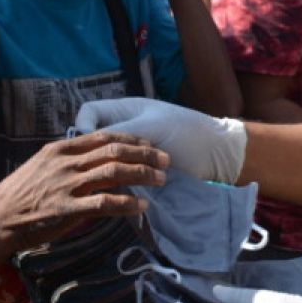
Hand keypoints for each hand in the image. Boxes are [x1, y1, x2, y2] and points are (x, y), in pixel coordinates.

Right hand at [0, 131, 167, 251]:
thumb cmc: (18, 197)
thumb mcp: (41, 169)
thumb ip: (69, 164)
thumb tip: (97, 164)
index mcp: (60, 150)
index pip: (104, 137)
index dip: (131, 139)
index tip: (149, 143)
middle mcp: (65, 163)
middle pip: (114, 151)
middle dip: (144, 153)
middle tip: (165, 160)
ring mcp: (66, 185)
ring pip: (114, 173)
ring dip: (142, 174)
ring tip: (160, 180)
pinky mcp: (67, 209)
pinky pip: (105, 203)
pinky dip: (127, 203)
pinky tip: (141, 206)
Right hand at [75, 98, 245, 183]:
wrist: (217, 155)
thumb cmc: (187, 133)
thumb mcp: (151, 128)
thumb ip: (118, 133)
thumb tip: (86, 139)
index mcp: (124, 110)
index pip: (89, 112)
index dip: (84, 125)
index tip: (90, 140)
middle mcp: (124, 128)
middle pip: (94, 139)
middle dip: (99, 153)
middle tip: (107, 165)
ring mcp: (130, 152)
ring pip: (104, 162)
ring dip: (112, 170)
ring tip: (123, 179)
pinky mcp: (137, 172)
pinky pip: (117, 178)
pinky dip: (118, 186)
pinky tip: (125, 193)